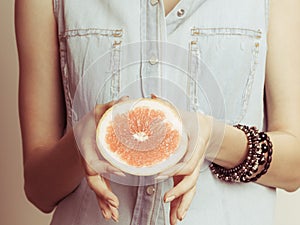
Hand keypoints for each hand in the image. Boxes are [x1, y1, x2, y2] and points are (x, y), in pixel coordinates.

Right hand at [73, 96, 128, 221]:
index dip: (106, 168)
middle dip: (102, 194)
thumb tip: (125, 99)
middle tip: (115, 206)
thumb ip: (109, 107)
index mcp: (88, 147)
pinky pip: (100, 187)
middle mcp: (87, 160)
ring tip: (113, 215)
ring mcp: (91, 168)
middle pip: (92, 181)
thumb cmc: (91, 122)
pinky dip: (104, 200)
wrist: (80, 131)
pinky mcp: (97, 172)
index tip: (121, 173)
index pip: (93, 161)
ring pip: (96, 188)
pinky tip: (112, 212)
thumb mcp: (98, 112)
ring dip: (103, 202)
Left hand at [160, 111, 212, 224]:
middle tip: (167, 200)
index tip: (160, 175)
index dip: (174, 170)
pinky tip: (175, 215)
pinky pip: (187, 191)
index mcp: (193, 147)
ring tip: (175, 219)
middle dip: (180, 192)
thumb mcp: (182, 112)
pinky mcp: (188, 174)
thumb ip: (167, 106)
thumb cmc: (192, 122)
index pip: (186, 162)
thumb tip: (151, 96)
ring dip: (183, 204)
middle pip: (191, 180)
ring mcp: (193, 169)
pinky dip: (182, 203)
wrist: (207, 128)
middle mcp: (194, 160)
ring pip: (190, 190)